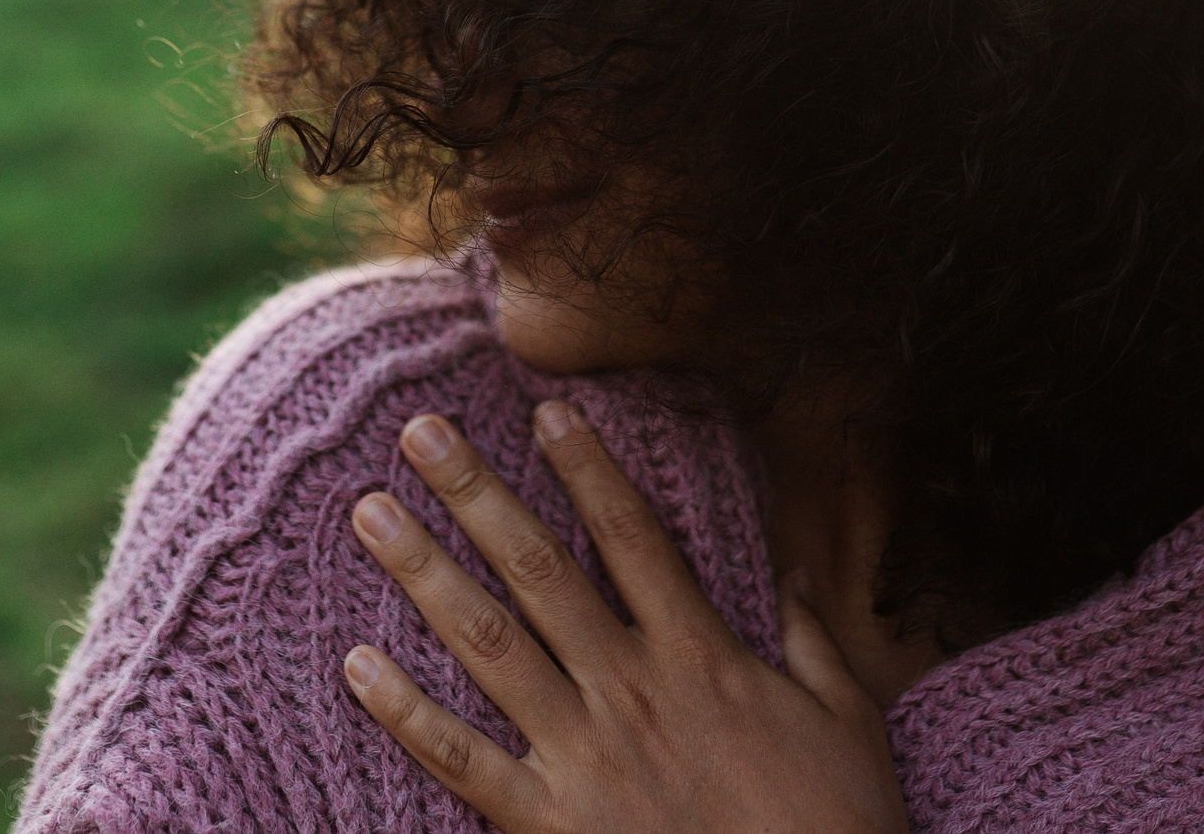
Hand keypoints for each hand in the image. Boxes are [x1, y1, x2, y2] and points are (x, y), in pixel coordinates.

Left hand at [343, 401, 908, 833]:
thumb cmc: (835, 828)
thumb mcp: (845, 720)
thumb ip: (813, 643)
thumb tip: (797, 577)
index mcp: (700, 655)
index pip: (633, 536)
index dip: (588, 469)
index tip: (546, 410)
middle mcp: (631, 688)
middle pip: (538, 568)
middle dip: (474, 494)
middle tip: (419, 433)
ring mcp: (584, 754)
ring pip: (488, 643)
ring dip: (424, 573)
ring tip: (370, 515)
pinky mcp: (550, 823)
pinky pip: (462, 759)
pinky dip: (406, 713)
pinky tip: (358, 666)